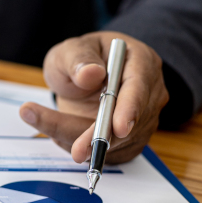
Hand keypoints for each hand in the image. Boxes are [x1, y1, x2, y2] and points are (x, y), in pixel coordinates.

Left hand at [19, 32, 168, 163]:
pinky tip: (64, 133)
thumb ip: (78, 59)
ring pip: (118, 142)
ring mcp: (144, 118)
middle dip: (102, 137)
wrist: (80, 77)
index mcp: (141, 61)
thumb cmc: (80, 59)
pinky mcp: (132, 139)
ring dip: (86, 144)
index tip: (119, 128)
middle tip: (78, 152)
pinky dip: (85, 147)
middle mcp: (149, 93)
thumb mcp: (71, 51)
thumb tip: (91, 73)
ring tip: (52, 131)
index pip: (140, 87)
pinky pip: (110, 151)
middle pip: (131, 122)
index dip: (129, 109)